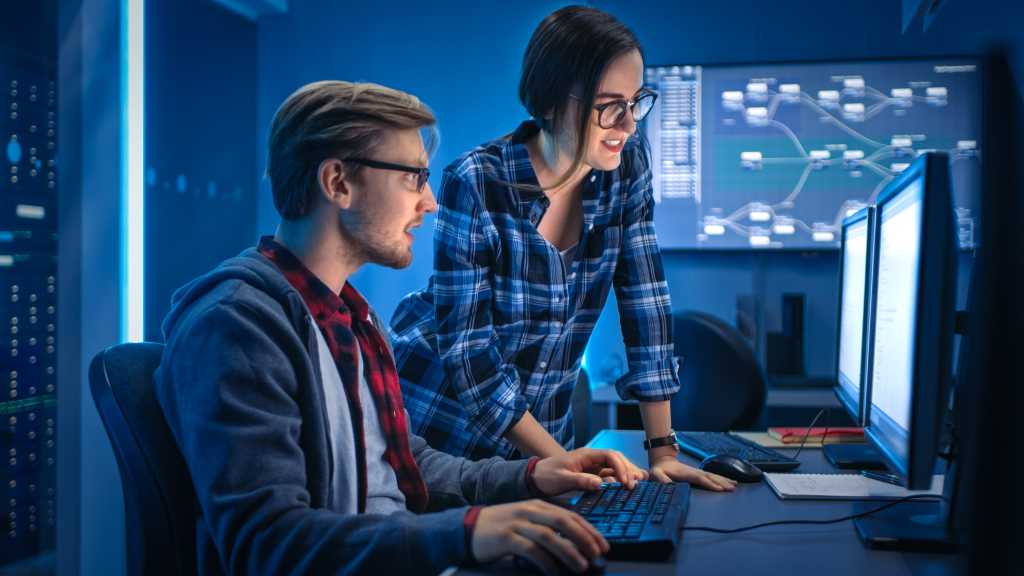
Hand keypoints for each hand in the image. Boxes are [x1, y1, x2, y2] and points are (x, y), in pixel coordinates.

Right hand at [472, 500, 607, 574]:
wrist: (468, 528)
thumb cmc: (502, 527)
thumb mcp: (527, 520)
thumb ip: (547, 526)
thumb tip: (575, 544)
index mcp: (538, 505)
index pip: (570, 515)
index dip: (589, 530)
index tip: (603, 545)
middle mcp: (529, 511)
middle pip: (563, 522)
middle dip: (584, 538)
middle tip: (598, 554)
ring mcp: (517, 523)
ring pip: (549, 536)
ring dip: (569, 552)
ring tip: (582, 566)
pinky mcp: (506, 538)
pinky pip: (531, 550)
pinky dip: (545, 561)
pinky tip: (554, 572)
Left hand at [532, 448, 648, 494]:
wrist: (536, 478)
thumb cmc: (547, 476)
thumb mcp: (562, 479)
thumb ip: (581, 480)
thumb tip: (600, 483)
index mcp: (586, 455)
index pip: (610, 455)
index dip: (620, 467)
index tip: (624, 482)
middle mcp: (592, 459)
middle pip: (617, 459)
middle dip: (627, 470)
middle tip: (633, 486)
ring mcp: (593, 466)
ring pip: (616, 466)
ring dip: (627, 473)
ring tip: (639, 483)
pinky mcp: (593, 475)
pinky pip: (610, 475)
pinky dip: (621, 479)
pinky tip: (629, 484)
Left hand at [648, 454, 736, 490]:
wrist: (663, 461)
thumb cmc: (659, 470)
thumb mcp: (656, 474)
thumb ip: (661, 479)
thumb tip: (667, 485)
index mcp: (686, 473)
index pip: (700, 478)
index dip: (709, 483)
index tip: (720, 489)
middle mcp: (694, 472)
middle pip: (710, 477)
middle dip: (721, 483)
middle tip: (732, 489)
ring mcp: (698, 472)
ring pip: (713, 476)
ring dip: (724, 480)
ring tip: (734, 485)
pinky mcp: (699, 474)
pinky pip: (713, 476)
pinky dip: (722, 479)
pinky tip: (730, 481)